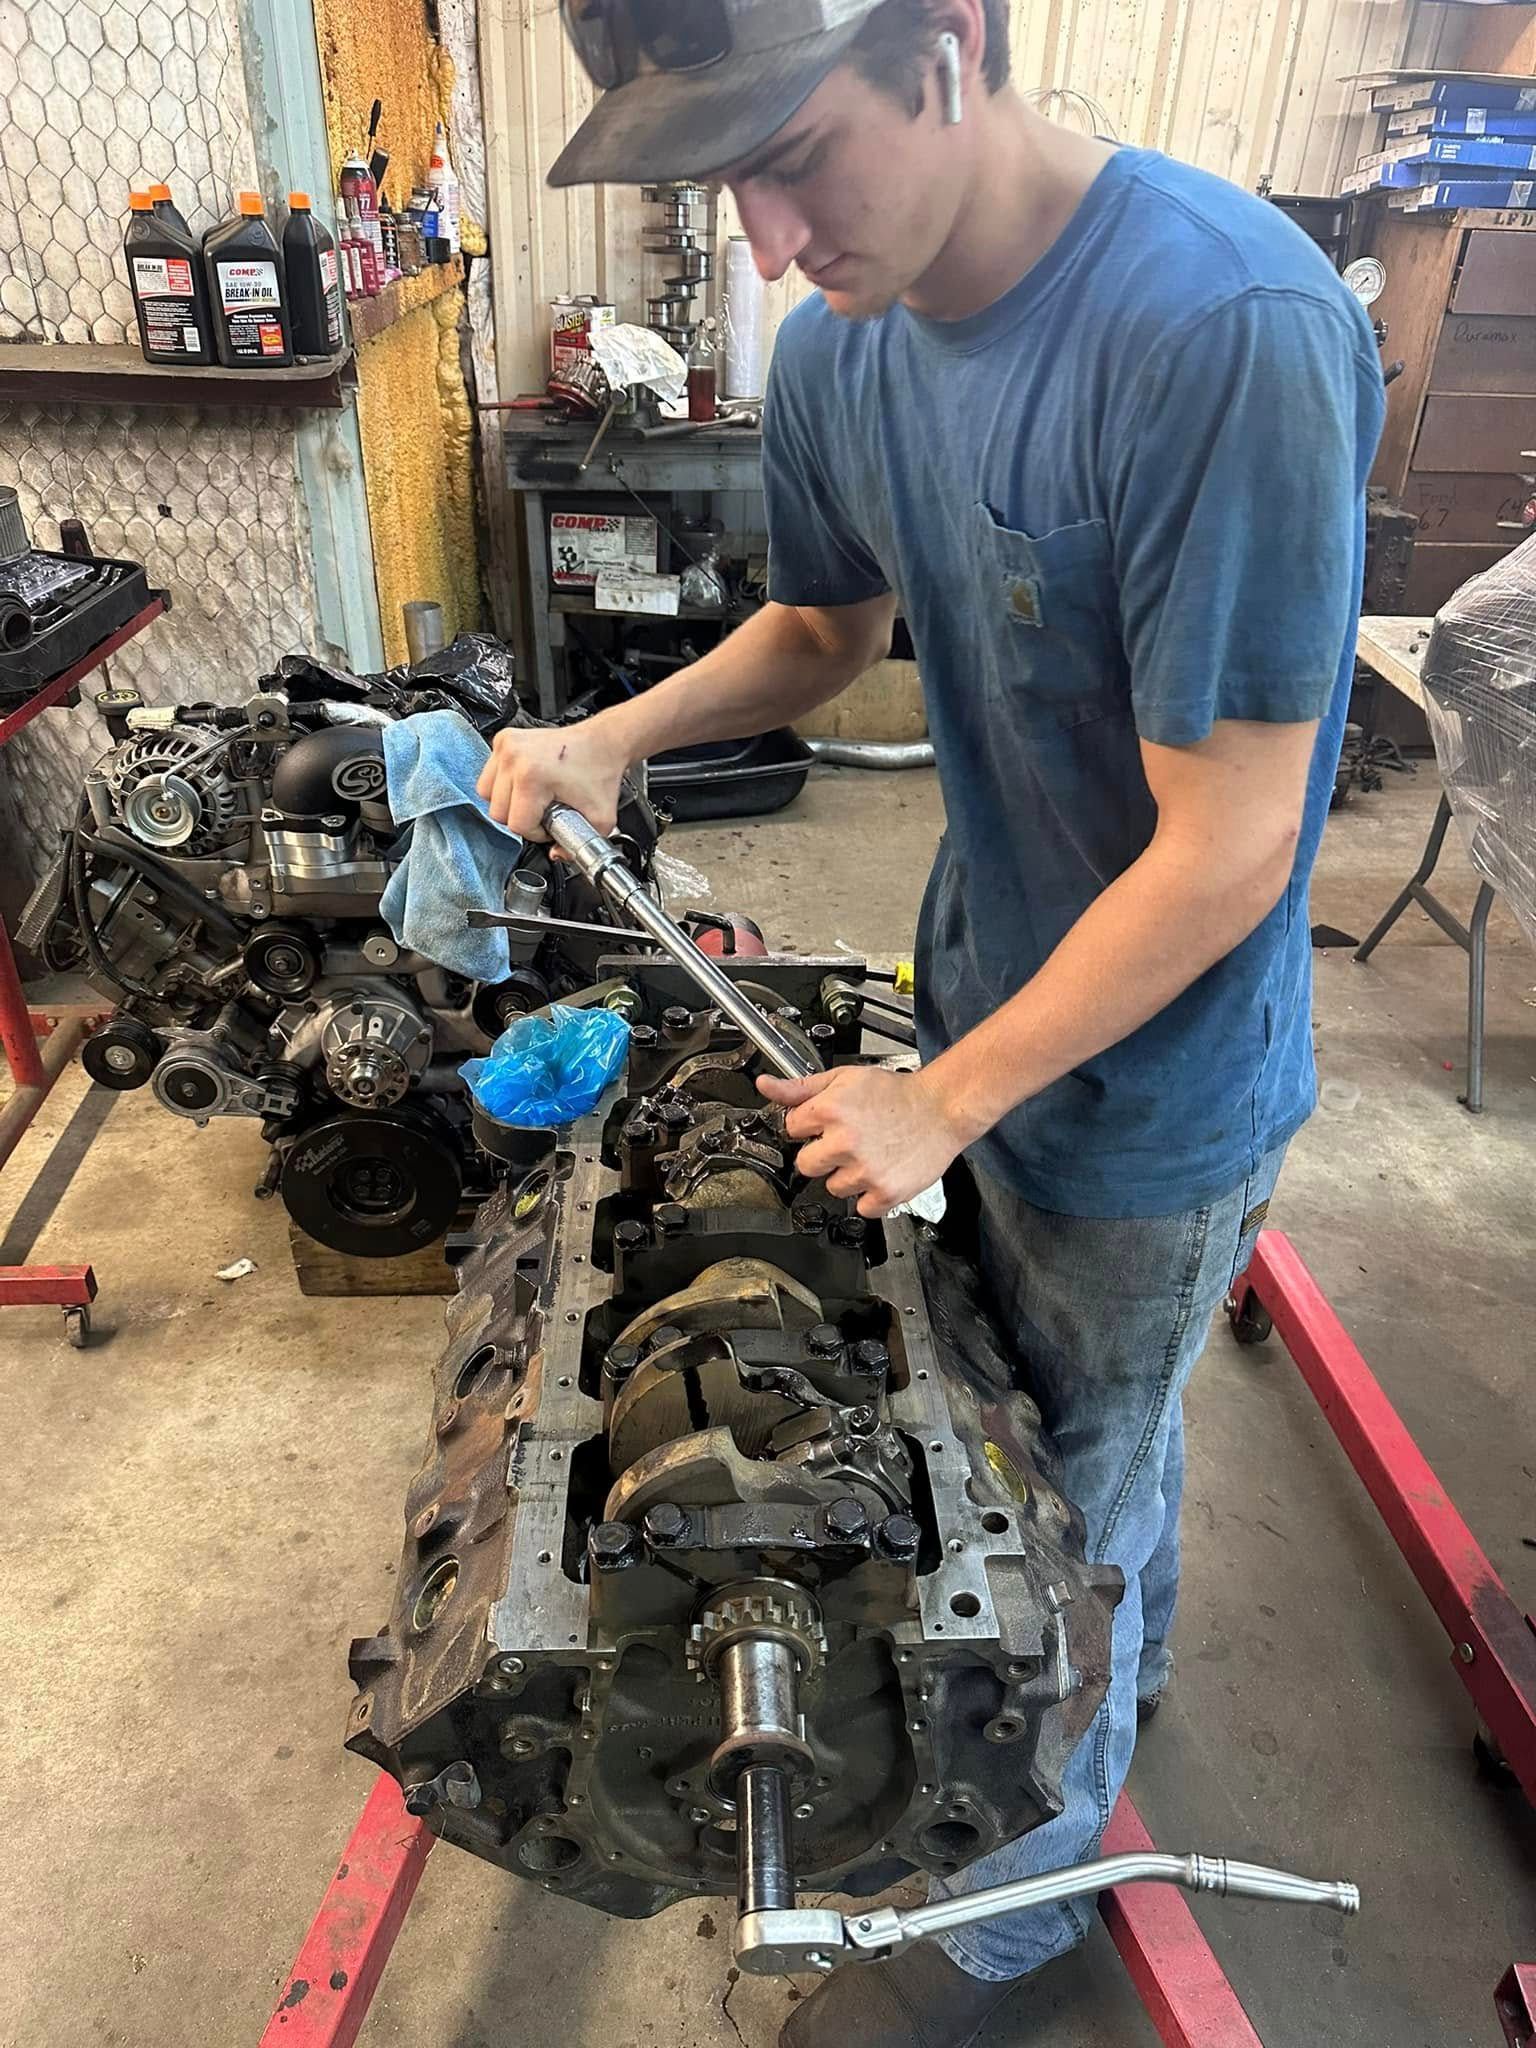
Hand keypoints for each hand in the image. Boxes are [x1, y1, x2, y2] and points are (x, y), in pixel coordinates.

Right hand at [477, 716, 632, 838]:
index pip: (517, 824)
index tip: (552, 822)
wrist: (602, 743)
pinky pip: (489, 775)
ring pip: (487, 794)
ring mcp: (506, 746)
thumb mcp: (600, 819)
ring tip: (532, 798)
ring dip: (507, 803)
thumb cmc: (600, 771)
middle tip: (544, 811)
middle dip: (522, 818)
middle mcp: (514, 758)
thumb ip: (579, 845)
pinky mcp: (503, 739)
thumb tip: (557, 855)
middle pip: (498, 812)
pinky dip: (502, 785)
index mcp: (532, 776)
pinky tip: (523, 785)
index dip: (536, 831)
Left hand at [756, 1065, 970, 1218]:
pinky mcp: (885, 1193)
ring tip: (870, 1155)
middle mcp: (845, 1142)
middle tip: (848, 1141)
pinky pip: (861, 1207)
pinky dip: (870, 1196)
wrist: (942, 1108)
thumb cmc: (896, 1094)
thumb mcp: (844, 1079)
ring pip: (833, 1187)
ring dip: (847, 1175)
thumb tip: (766, 1087)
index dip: (809, 1126)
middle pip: (806, 1164)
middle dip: (822, 1154)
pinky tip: (881, 1172)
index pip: (792, 1128)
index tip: (826, 1124)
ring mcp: (865, 1171)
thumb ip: (800, 1088)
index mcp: (830, 1110)